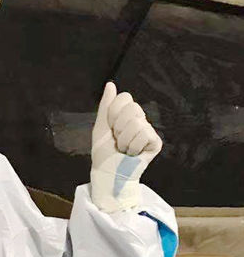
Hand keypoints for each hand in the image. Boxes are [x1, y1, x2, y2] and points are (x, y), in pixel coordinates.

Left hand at [90, 82, 161, 212]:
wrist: (108, 172)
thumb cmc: (103, 152)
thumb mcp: (101, 126)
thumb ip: (106, 106)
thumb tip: (111, 84)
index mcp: (126, 114)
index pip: (125, 98)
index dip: (113, 113)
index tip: (110, 127)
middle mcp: (140, 120)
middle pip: (133, 108)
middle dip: (119, 126)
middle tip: (117, 139)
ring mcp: (148, 130)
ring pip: (137, 123)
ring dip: (124, 140)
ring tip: (124, 149)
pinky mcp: (155, 142)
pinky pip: (144, 134)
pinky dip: (133, 146)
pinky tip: (132, 153)